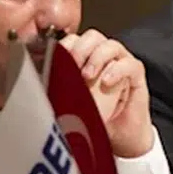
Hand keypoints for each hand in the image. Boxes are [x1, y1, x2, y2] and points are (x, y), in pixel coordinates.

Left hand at [61, 30, 152, 157]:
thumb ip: (59, 92)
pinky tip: (106, 82)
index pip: (73, 40)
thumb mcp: (70, 104)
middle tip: (70, 64)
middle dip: (79, 48)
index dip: (63, 45)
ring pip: (110, 45)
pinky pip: (129, 63)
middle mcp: (102, 57)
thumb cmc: (94, 118)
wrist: (121, 136)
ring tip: (87, 76)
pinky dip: (117, 70)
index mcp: (84, 60)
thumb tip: (36, 90)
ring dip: (96, 57)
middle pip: (91, 37)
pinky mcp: (136, 74)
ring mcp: (120, 63)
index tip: (53, 58)